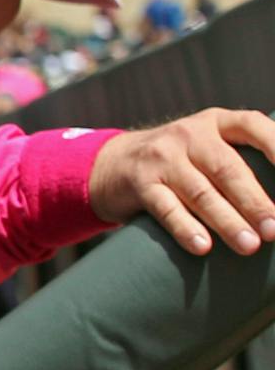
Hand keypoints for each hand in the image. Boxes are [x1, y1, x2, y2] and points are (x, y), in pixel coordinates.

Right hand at [88, 109, 274, 255]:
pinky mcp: (139, 182)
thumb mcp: (210, 149)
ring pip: (200, 192)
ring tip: (249, 245)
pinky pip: (165, 207)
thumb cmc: (183, 164)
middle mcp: (189, 135)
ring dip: (227, 221)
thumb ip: (244, 164)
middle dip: (255, 201)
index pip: (253, 126)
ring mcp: (161, 157)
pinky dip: (185, 228)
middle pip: (227, 168)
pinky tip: (202, 247)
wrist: (114, 163)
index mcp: (216, 123)